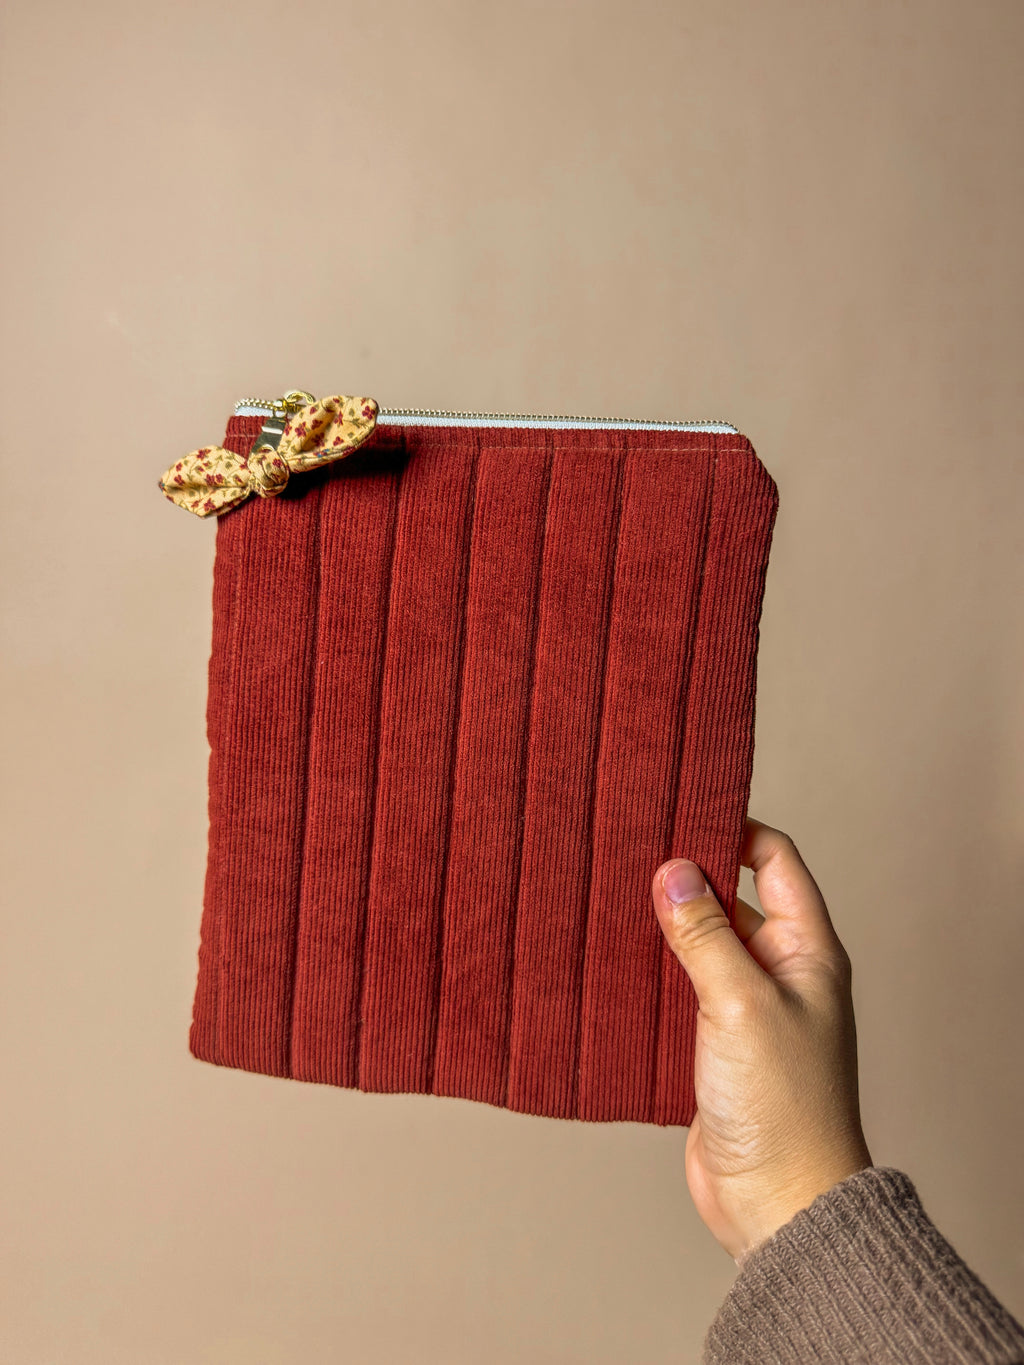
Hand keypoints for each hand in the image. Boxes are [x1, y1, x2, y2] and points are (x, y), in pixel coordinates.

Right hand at [651, 817, 872, 1264]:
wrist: (776, 1202)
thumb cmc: (783, 1106)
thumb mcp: (740, 1003)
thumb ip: (705, 935)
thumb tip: (674, 871)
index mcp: (806, 950)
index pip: (776, 862)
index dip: (734, 829)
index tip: (681, 808)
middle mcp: (779, 971)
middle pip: (731, 899)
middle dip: (686, 874)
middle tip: (630, 849)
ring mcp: (745, 1009)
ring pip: (699, 945)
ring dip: (663, 926)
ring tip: (608, 896)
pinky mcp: (712, 1045)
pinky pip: (679, 990)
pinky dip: (650, 972)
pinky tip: (610, 959)